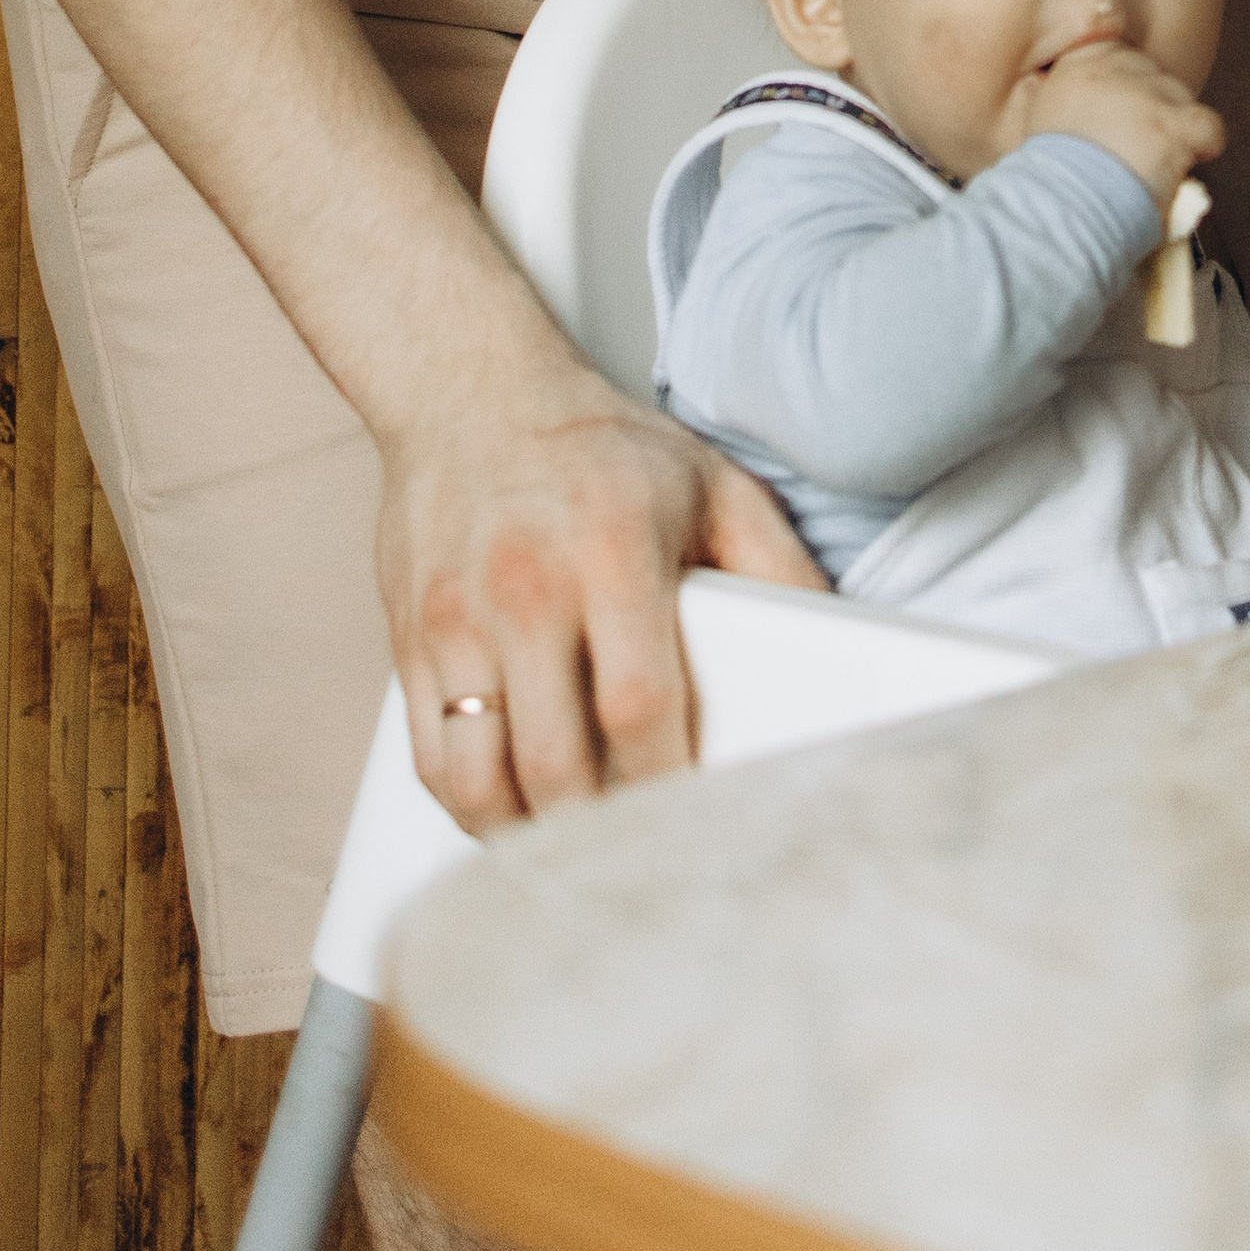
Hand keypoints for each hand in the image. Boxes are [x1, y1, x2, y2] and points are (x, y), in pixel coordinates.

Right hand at [380, 373, 822, 832]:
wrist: (468, 389)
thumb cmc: (598, 445)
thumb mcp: (711, 482)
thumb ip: (777, 564)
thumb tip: (839, 640)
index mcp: (612, 552)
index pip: (639, 705)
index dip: (667, 784)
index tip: (696, 823)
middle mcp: (526, 589)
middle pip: (556, 764)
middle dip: (599, 834)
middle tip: (642, 861)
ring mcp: (457, 620)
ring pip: (480, 781)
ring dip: (527, 838)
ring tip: (573, 853)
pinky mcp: (410, 641)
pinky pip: (431, 762)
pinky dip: (470, 809)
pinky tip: (512, 816)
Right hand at [1016, 38, 1225, 218]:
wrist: (1060, 206)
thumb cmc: (1042, 175)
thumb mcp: (1026, 122)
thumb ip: (1040, 96)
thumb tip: (1039, 82)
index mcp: (1079, 62)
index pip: (1118, 54)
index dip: (1123, 87)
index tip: (1116, 117)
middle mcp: (1116, 67)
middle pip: (1153, 75)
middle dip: (1149, 109)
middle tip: (1134, 146)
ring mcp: (1149, 94)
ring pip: (1180, 98)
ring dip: (1173, 128)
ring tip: (1153, 164)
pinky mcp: (1174, 125)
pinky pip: (1208, 127)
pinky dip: (1203, 147)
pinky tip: (1184, 167)